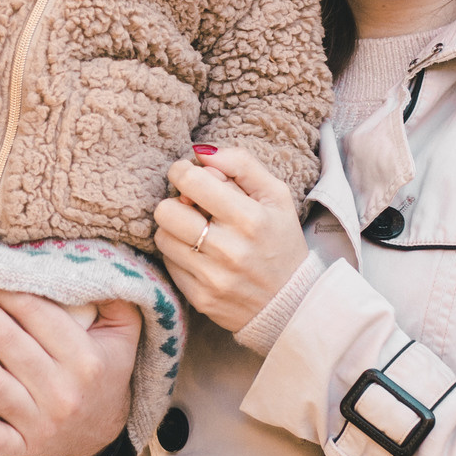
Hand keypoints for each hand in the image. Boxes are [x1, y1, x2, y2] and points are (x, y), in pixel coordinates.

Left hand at [0, 287, 136, 455]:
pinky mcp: (24, 448)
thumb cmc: (105, 370)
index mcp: (86, 359)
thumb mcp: (122, 332)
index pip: (34, 313)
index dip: (3, 289)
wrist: (102, 433)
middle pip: (8, 343)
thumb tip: (91, 262)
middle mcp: (64, 393)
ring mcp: (42, 424)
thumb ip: (114, 296)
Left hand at [154, 144, 308, 333]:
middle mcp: (229, 250)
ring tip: (197, 231)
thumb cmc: (281, 241)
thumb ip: (241, 164)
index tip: (189, 176)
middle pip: (166, 211)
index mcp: (250, 219)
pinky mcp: (200, 299)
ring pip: (162, 237)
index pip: (191, 182)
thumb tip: (201, 151)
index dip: (182, 172)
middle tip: (192, 207)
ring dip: (175, 229)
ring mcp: (213, 278)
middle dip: (175, 202)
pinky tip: (201, 255)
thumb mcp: (275, 196)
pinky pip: (169, 264)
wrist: (293, 303)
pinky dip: (180, 255)